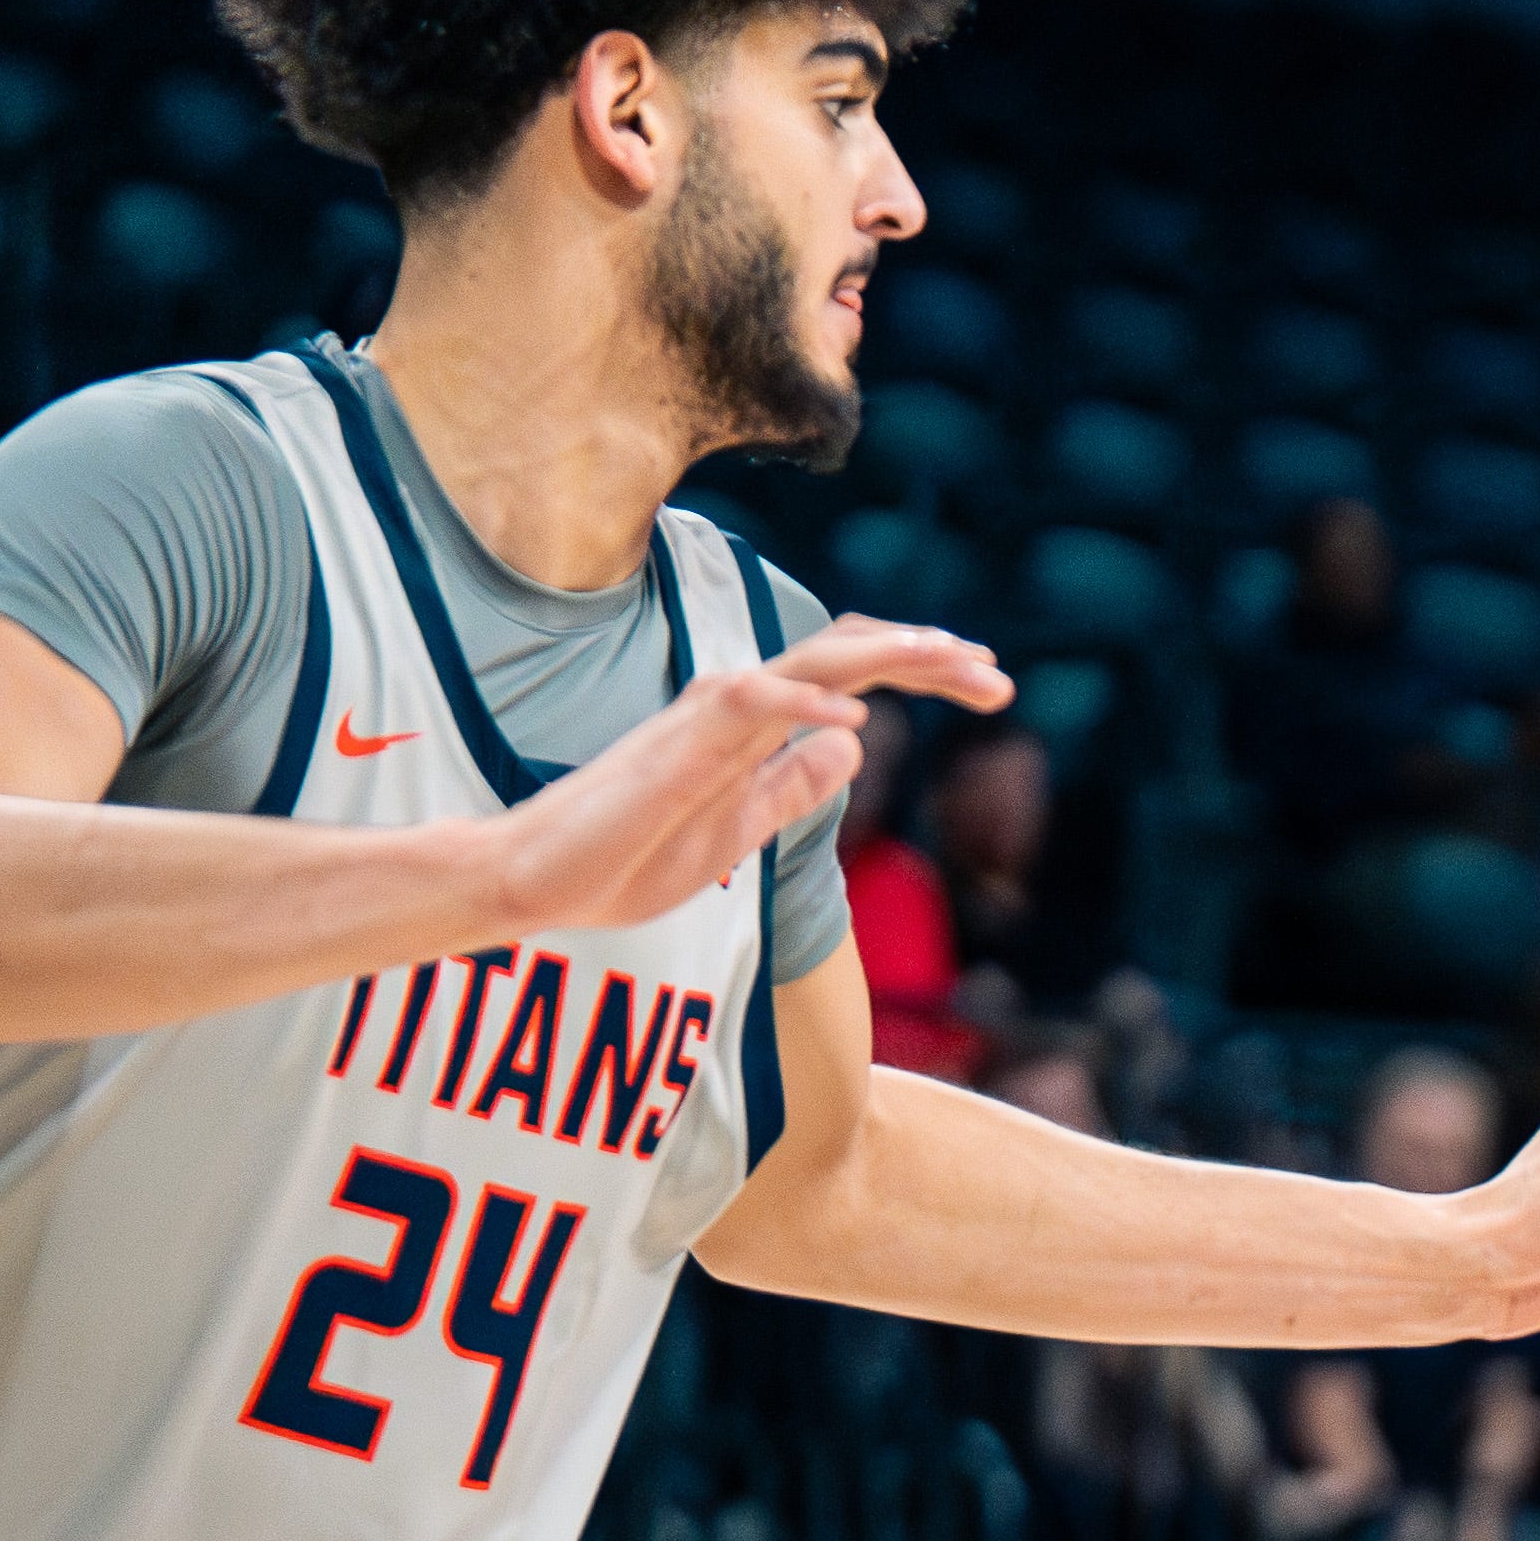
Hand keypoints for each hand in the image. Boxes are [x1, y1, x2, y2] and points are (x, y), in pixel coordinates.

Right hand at [490, 613, 1010, 933]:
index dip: (922, 673)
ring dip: (884, 657)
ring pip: (807, 662)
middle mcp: (735, 707)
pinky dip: (803, 704)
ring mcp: (703, 722)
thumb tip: (855, 746)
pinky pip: (746, 705)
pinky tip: (862, 720)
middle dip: (927, 657)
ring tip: (953, 659)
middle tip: (1000, 677)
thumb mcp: (741, 830)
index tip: (990, 688)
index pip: (853, 680)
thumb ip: (791, 787)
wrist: (539, 884)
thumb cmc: (627, 858)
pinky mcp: (674, 748)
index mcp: (755, 727)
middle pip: (845, 656)